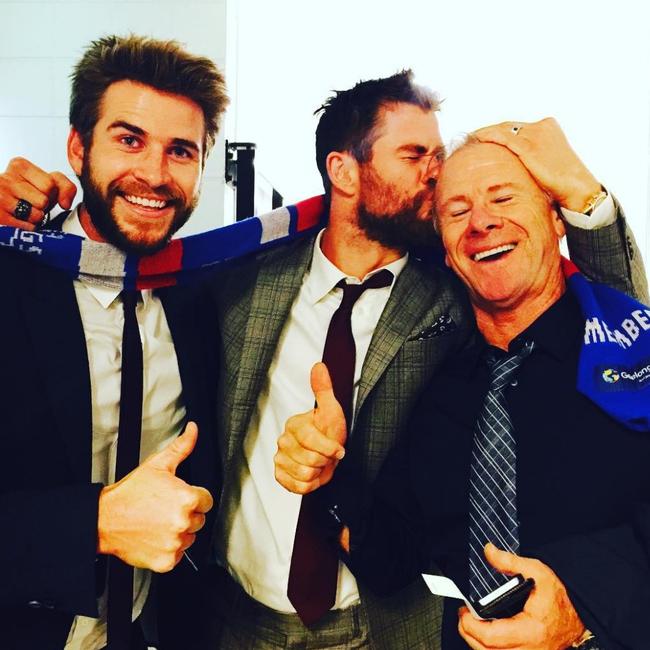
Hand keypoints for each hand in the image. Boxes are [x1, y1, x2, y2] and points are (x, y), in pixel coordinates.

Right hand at [0, 157, 76, 229]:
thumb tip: (65, 204)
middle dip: (43, 206)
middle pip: (43, 201)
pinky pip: (28, 227)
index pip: (50, 184)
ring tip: (25, 211)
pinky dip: (28, 227)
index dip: (51, 194)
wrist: (7, 210)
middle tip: (31, 204)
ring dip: (35, 218)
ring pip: (36, 215)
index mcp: (19, 166)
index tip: (40, 192)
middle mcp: (5, 178)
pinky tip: (19, 220)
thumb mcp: (50, 185)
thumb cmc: (30, 196)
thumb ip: (66, 187)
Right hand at [97, 421, 213, 572]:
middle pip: (199, 519)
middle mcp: (183, 522)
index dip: (195, 497)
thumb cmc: (130, 493)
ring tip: (159, 522)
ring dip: (179, 531)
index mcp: (186, 498)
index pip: (207, 500)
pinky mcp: (166, 560)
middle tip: (165, 509)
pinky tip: (155, 536)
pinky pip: (177, 555)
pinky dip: (168, 549)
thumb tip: (193, 430)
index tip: (180, 497)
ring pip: (190, 537)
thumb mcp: (158, 465)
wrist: (104, 519)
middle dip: (187, 513)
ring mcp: (174, 543)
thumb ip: (181, 447)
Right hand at [274, 362, 346, 493]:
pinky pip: (296, 487)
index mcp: (294, 424)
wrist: (328, 453)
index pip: (310, 440)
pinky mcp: (280, 475)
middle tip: (328, 456)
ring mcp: (279, 458)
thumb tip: (319, 366)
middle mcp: (282, 440)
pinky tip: (313, 475)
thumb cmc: (330, 431)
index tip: (339, 449)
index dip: (328, 447)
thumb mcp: (332, 409)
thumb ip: (324, 389)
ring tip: (321, 464)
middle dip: (325, 461)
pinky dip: (310, 485)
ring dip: (318, 473)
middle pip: (308, 459)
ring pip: (303, 475)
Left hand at [458, 543, 584, 649]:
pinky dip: (488, 648)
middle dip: (468, 633)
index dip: (470, 625)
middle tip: (463, 615)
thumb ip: (510, 562)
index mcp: (531, 631)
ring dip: (476, 642)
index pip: (491, 637)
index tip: (464, 610)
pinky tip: (485, 634)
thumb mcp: (538, 572)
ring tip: (471, 623)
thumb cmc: (560, 598)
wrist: (578, 615)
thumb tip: (489, 551)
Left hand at [472, 118, 600, 211]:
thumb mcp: (545, 161)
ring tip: (472, 137)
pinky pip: (503, 138)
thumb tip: (514, 161)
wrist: (576, 187)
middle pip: (508, 126)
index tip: (485, 135)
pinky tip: (478, 138)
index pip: (517, 127)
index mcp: (548, 127)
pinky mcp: (529, 147)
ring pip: (503, 129)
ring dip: (486, 133)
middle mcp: (541, 127)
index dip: (499, 130)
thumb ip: (531, 155)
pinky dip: (489, 136)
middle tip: (474, 135)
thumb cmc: (561, 180)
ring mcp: (535, 135)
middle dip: (490, 130)